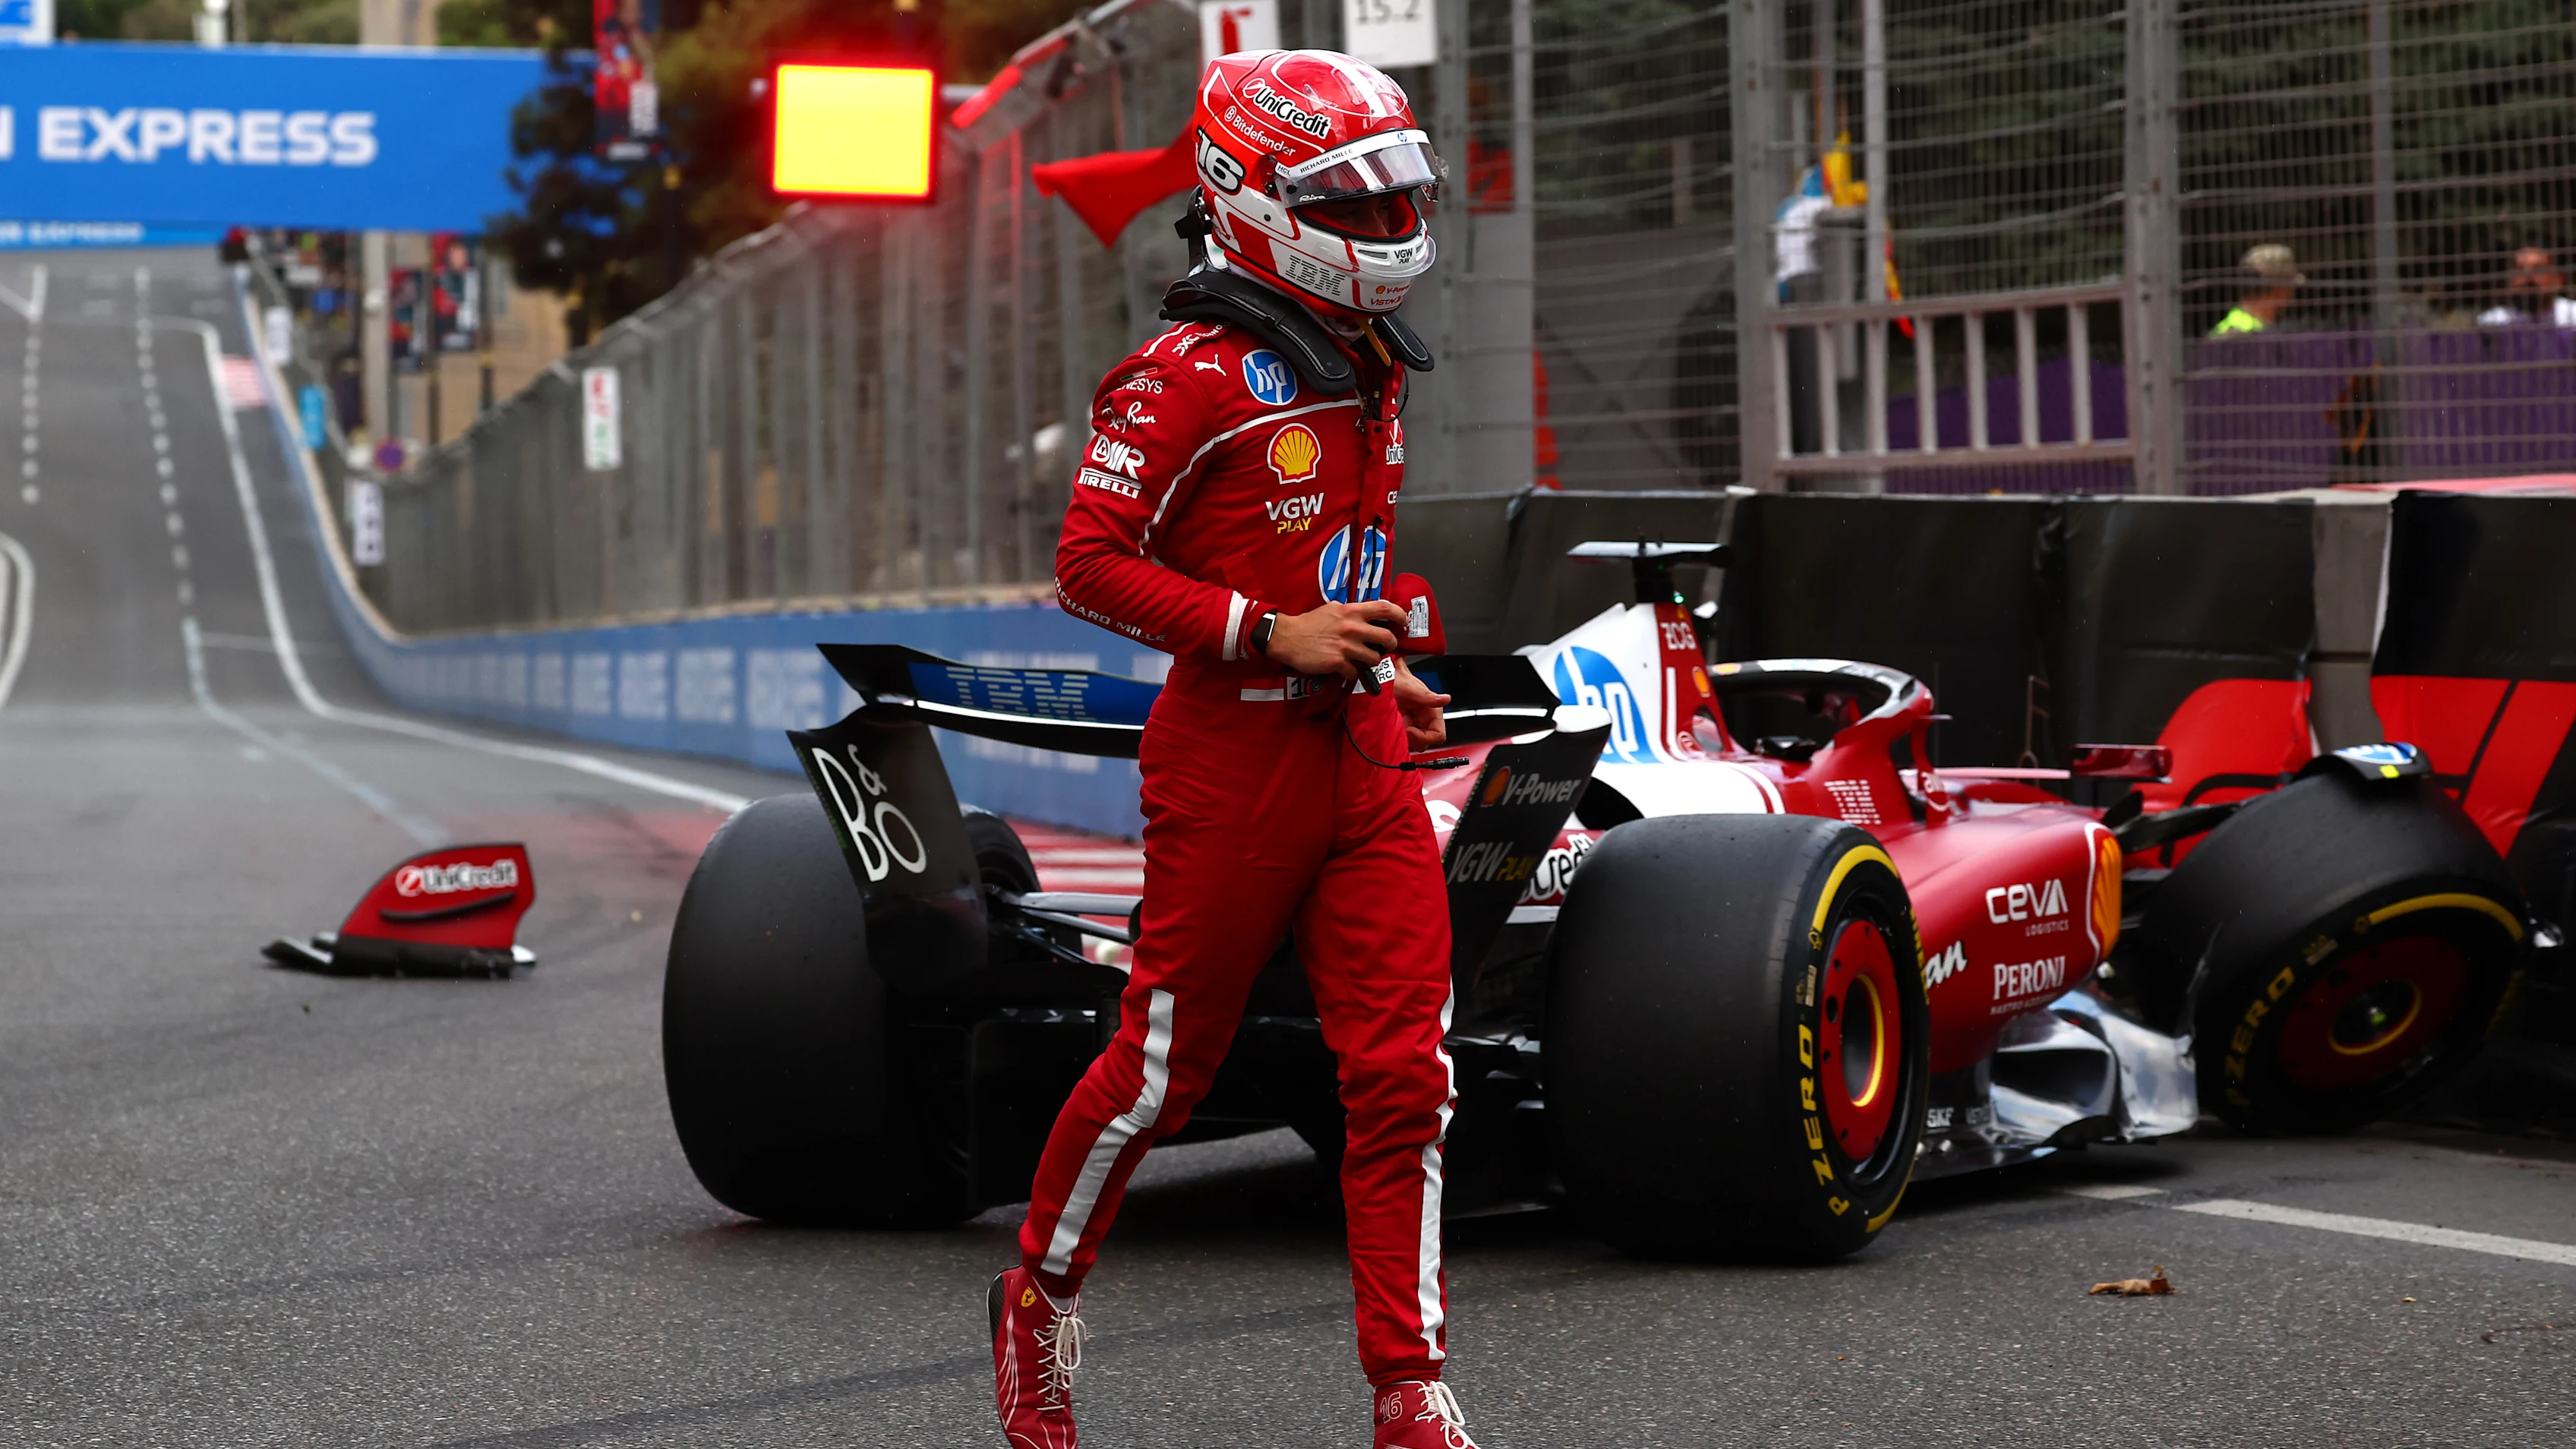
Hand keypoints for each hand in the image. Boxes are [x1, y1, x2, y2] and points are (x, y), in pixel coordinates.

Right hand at [1262, 600, 1407, 678]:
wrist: (1287, 637)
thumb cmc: (1310, 623)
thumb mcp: (1333, 609)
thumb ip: (1352, 612)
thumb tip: (1370, 616)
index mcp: (1352, 611)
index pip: (1385, 608)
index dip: (1400, 615)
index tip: (1403, 622)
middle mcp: (1352, 627)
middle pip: (1387, 638)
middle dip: (1390, 645)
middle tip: (1386, 647)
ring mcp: (1346, 646)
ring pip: (1374, 658)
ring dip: (1370, 661)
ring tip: (1360, 659)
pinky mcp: (1337, 663)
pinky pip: (1355, 672)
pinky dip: (1351, 672)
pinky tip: (1343, 667)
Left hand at [1391, 657, 1449, 749]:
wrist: (1380, 675)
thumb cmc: (1394, 678)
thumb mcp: (1409, 687)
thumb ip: (1427, 696)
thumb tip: (1446, 699)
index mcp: (1432, 710)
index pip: (1438, 736)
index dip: (1424, 737)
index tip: (1410, 730)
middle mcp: (1425, 718)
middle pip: (1426, 742)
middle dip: (1413, 739)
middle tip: (1401, 727)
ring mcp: (1414, 722)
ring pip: (1415, 742)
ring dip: (1405, 737)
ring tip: (1396, 722)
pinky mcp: (1404, 724)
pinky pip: (1405, 738)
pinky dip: (1398, 735)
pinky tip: (1393, 723)